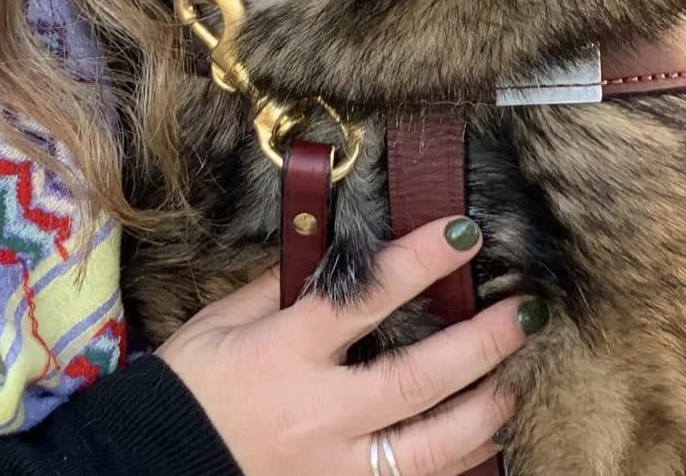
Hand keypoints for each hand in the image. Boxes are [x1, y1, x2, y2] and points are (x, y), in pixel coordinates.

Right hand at [157, 217, 543, 475]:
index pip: (362, 298)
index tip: (463, 233)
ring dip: (483, 410)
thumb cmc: (193, 382)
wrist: (161, 458)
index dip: (417, 263)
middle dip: (480, 343)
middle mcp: (318, 411)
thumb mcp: (224, 320)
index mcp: (284, 351)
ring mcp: (336, 465)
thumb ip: (280, 286)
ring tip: (512, 379)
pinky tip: (482, 439)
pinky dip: (457, 464)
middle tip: (524, 312)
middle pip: (416, 378)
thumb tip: (327, 247)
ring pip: (432, 446)